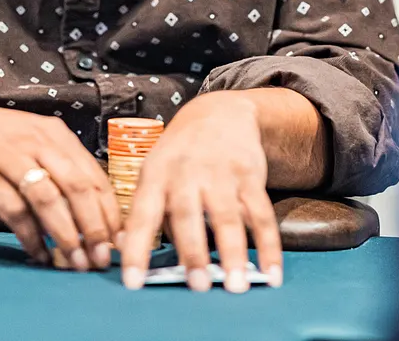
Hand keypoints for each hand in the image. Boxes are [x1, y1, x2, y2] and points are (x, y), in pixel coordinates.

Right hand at [0, 97, 121, 270]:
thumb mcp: (31, 143)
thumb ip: (57, 171)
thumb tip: (89, 216)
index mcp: (55, 135)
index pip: (94, 176)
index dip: (110, 212)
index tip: (120, 241)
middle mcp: (37, 142)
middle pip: (78, 187)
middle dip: (94, 227)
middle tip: (102, 258)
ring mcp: (9, 156)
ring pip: (48, 198)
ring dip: (66, 234)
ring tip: (75, 262)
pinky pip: (13, 209)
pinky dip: (29, 235)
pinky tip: (38, 254)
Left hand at [118, 91, 282, 293]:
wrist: (220, 113)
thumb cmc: (179, 155)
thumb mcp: (154, 172)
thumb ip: (145, 211)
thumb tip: (126, 252)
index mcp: (156, 175)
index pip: (142, 215)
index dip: (136, 248)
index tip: (133, 282)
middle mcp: (186, 173)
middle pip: (188, 215)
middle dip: (193, 252)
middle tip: (198, 286)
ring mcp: (221, 173)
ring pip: (228, 217)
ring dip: (233, 253)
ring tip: (237, 286)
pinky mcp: (250, 176)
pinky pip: (262, 214)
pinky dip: (269, 246)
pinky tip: (271, 273)